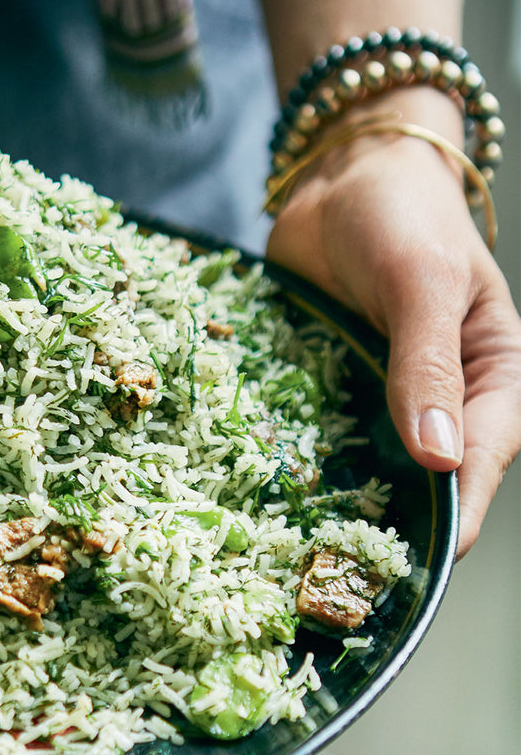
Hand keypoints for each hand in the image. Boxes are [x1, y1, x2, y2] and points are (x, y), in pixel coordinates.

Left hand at [266, 124, 520, 557]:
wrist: (342, 174)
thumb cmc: (402, 216)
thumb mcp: (422, 284)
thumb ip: (427, 366)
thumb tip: (438, 461)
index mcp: (492, 378)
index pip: (483, 461)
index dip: (459, 515)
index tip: (424, 565)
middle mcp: (440, 402)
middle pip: (425, 482)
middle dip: (391, 526)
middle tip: (345, 580)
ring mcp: (382, 402)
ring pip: (369, 470)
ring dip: (338, 506)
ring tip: (298, 558)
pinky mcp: (332, 394)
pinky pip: (319, 442)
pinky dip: (297, 469)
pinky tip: (263, 502)